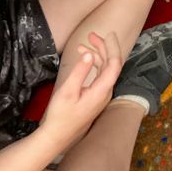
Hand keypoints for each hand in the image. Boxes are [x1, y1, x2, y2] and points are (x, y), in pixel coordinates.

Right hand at [42, 32, 121, 146]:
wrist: (57, 136)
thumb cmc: (60, 115)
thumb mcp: (67, 91)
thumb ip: (79, 72)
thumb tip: (89, 55)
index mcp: (102, 90)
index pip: (114, 64)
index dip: (112, 47)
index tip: (106, 34)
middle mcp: (105, 92)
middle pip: (111, 65)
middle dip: (103, 48)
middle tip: (91, 35)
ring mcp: (102, 95)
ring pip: (105, 70)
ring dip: (97, 55)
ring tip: (83, 46)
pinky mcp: (96, 97)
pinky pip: (100, 76)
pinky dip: (94, 65)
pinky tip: (85, 60)